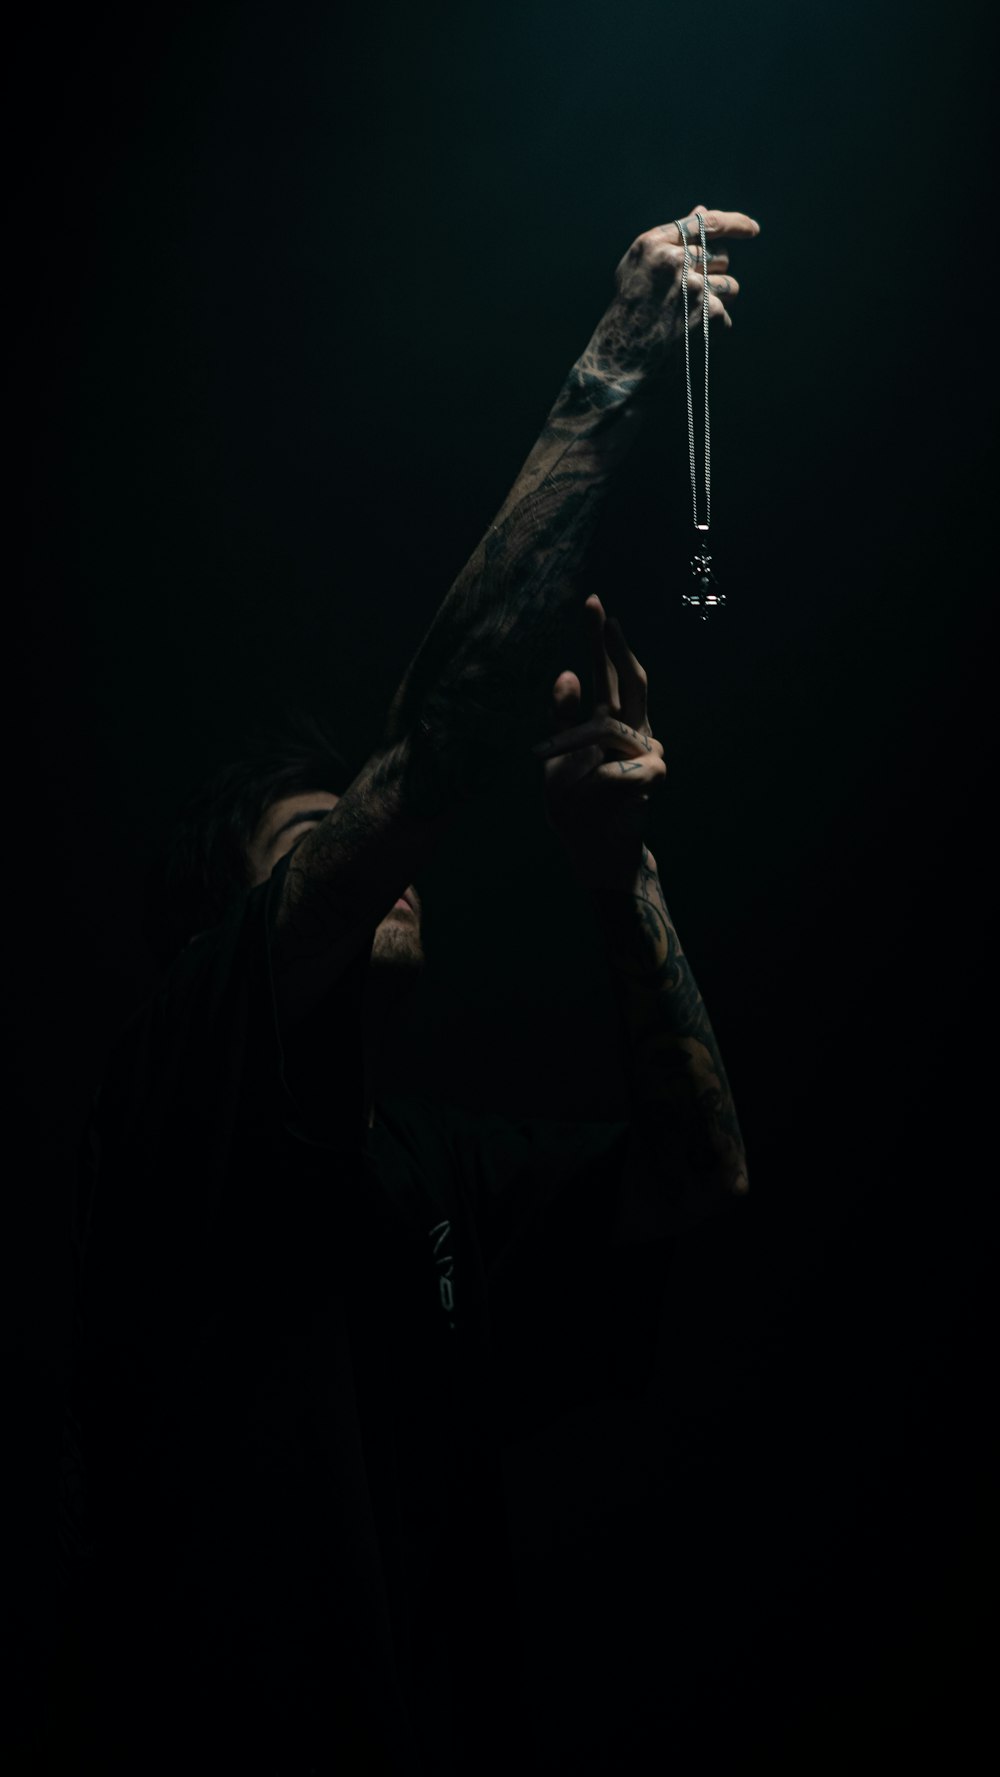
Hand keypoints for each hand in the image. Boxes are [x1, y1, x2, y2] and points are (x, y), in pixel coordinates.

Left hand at [535, 596, 666, 885]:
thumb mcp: (556, 758)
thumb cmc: (576, 804)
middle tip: (601, 610)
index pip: (606, 674)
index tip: (593, 601)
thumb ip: (562, 718)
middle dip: (614, 646)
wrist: (595, 848)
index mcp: (608, 721)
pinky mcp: (651, 772)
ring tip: (568, 779)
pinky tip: (599, 798)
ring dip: (579, 751)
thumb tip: (567, 673)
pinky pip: (617, 763)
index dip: (601, 640)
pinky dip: (599, 781)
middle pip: (631, 679)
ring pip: (613, 725)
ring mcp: (645, 749)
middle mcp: (631, 730)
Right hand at [590, 204, 759, 381]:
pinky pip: (725, 315)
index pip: (706, 224)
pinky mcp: (707, 313)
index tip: (753, 229)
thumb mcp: (640, 267)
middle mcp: (675, 260)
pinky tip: (689, 335)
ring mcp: (694, 286)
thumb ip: (671, 238)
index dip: (735, 223)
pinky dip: (711, 327)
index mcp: (654, 244)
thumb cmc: (629, 310)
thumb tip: (702, 211)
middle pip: (720, 256)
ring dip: (717, 300)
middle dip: (712, 275)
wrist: (622, 357)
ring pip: (730, 284)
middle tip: (687, 296)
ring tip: (688, 316)